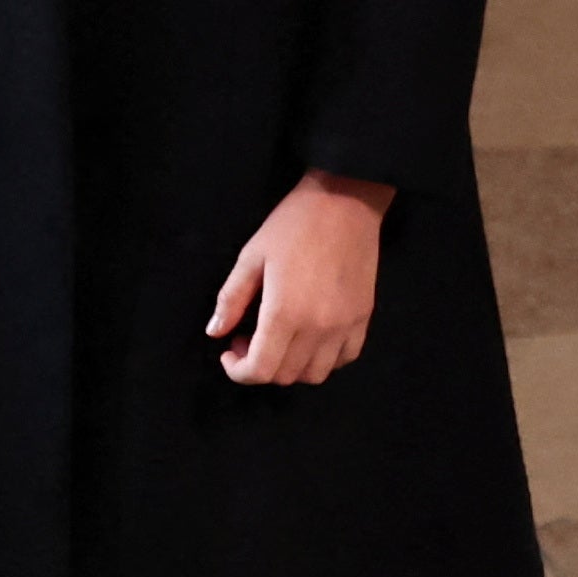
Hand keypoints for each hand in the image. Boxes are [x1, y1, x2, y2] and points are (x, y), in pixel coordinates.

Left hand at [205, 172, 391, 384]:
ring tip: (279, 340)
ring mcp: (344, 326)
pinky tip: (310, 338)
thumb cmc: (293, 224)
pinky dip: (324, 359)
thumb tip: (214, 332)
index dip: (238, 371)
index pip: (260, 370)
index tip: (229, 352)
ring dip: (291, 367)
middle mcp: (317, 328)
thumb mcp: (251, 256)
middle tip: (247, 338)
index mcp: (284, 313)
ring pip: (315, 374)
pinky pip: (345, 358)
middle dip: (259, 366)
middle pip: (285, 375)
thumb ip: (231, 299)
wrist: (345, 201)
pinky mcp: (363, 318)